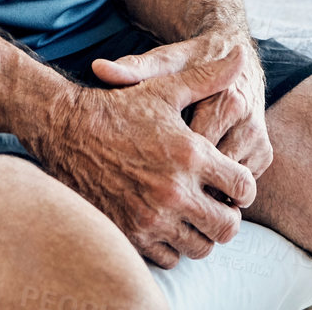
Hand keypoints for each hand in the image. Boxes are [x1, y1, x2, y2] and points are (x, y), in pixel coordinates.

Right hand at [29, 50, 257, 267]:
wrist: (66, 132)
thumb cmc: (120, 108)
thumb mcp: (166, 87)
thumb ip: (209, 76)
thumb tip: (241, 54)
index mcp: (190, 155)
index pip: (243, 188)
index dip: (244, 188)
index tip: (235, 185)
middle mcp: (173, 191)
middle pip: (227, 226)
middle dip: (228, 216)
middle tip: (219, 205)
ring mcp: (151, 218)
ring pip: (200, 246)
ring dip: (202, 233)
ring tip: (195, 214)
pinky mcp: (130, 235)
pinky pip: (169, 257)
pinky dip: (174, 245)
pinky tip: (169, 223)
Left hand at [92, 31, 272, 179]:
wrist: (229, 49)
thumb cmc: (188, 61)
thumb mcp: (163, 63)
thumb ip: (135, 68)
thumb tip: (99, 68)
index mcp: (222, 97)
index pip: (194, 148)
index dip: (167, 168)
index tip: (142, 176)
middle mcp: (245, 117)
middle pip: (212, 170)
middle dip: (186, 186)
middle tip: (155, 197)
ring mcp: (257, 136)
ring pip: (230, 183)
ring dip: (206, 194)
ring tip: (175, 198)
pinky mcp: (264, 151)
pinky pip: (242, 184)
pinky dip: (223, 192)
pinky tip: (199, 191)